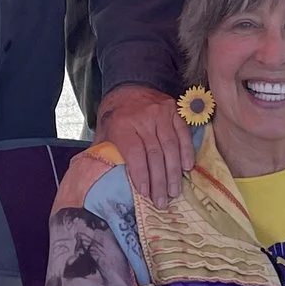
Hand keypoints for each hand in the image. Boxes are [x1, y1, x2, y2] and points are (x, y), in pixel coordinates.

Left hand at [98, 82, 187, 207]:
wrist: (130, 84)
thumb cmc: (116, 114)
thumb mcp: (104, 130)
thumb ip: (104, 151)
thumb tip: (97, 177)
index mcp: (122, 124)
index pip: (135, 154)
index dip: (141, 175)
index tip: (145, 193)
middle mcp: (143, 118)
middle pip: (154, 154)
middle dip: (159, 181)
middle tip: (162, 201)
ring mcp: (161, 113)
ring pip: (170, 147)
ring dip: (173, 172)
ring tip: (174, 191)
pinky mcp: (175, 110)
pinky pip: (183, 133)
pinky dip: (186, 151)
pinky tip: (187, 168)